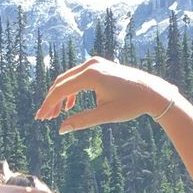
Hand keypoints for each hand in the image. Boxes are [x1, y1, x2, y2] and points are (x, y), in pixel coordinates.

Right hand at [34, 56, 177, 131]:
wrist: (152, 92)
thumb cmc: (131, 104)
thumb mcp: (105, 115)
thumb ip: (82, 121)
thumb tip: (61, 129)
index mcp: (91, 75)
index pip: (61, 89)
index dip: (49, 105)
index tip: (40, 118)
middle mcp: (91, 64)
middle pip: (61, 82)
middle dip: (51, 101)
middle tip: (43, 118)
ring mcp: (95, 63)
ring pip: (69, 79)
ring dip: (60, 96)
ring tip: (55, 114)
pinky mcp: (99, 66)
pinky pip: (78, 77)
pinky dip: (71, 91)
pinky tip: (69, 106)